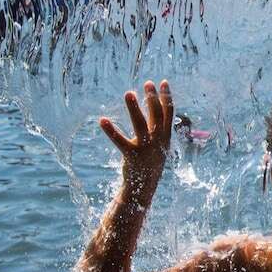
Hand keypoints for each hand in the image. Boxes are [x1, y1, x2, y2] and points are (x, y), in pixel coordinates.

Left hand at [100, 80, 173, 198]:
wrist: (143, 189)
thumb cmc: (149, 165)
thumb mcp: (159, 147)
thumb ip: (158, 131)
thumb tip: (154, 112)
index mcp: (165, 137)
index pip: (168, 113)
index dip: (166, 97)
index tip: (162, 82)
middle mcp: (158, 141)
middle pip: (156, 115)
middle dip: (152, 98)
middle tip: (146, 83)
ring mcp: (146, 148)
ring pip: (140, 124)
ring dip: (134, 108)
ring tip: (128, 93)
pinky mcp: (132, 156)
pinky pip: (120, 141)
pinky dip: (111, 130)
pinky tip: (102, 120)